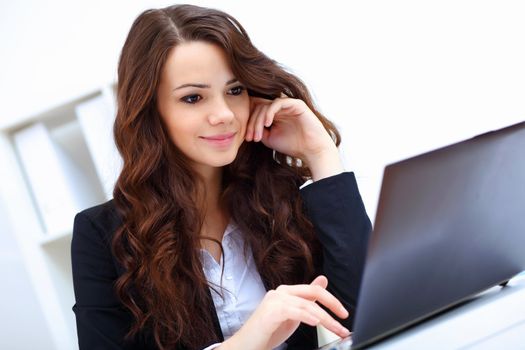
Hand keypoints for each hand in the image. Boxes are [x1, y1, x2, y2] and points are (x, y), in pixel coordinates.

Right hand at [220, 275, 350, 349]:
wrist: (247, 345)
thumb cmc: (268, 332)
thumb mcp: (294, 316)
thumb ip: (307, 300)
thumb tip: (322, 280)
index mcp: (287, 292)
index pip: (314, 290)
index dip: (332, 301)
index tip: (343, 314)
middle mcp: (280, 292)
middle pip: (313, 293)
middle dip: (332, 306)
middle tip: (343, 321)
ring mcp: (275, 299)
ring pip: (307, 305)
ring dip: (325, 319)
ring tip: (336, 330)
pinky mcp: (271, 311)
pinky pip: (294, 311)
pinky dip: (307, 316)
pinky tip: (317, 322)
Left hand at [245, 95, 343, 180]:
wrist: (311, 150)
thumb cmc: (293, 145)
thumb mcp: (269, 138)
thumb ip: (258, 129)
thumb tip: (246, 124)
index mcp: (274, 114)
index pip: (256, 112)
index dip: (249, 123)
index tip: (247, 139)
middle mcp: (280, 108)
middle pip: (258, 108)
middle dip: (252, 124)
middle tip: (250, 138)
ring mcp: (288, 104)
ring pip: (266, 106)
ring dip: (258, 121)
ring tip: (258, 135)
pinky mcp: (295, 103)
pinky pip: (277, 103)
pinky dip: (269, 112)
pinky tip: (267, 124)